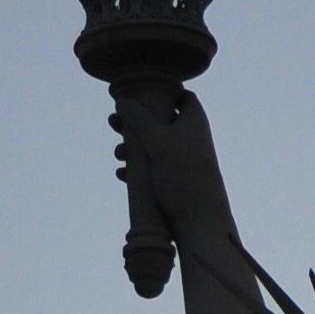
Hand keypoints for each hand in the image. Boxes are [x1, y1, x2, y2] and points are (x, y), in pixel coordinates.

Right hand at [111, 81, 225, 233]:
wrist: (200, 221)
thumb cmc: (184, 176)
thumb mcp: (158, 142)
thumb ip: (140, 120)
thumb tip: (122, 100)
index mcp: (194, 122)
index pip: (184, 97)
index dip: (165, 92)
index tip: (141, 93)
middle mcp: (191, 138)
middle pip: (162, 121)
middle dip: (137, 121)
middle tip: (114, 121)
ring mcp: (183, 160)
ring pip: (155, 146)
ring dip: (134, 147)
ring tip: (118, 153)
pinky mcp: (176, 180)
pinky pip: (154, 169)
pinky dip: (138, 169)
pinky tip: (122, 174)